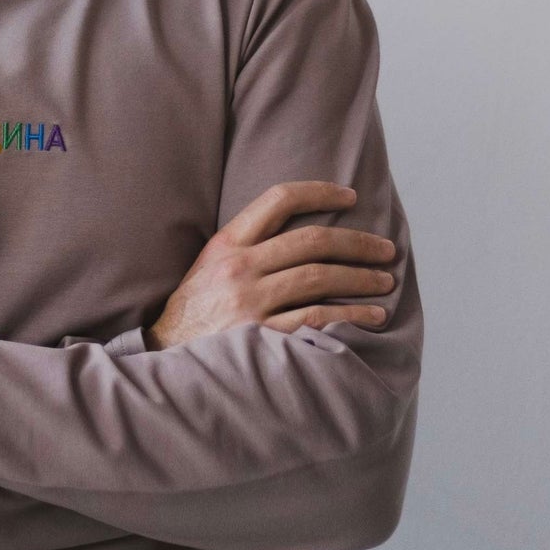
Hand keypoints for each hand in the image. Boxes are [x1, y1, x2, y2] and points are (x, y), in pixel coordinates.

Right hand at [148, 181, 396, 349]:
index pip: (278, 200)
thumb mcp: (208, 268)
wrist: (163, 358)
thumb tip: (304, 237)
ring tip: (385, 282)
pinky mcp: (260, 335)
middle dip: (358, 243)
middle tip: (386, 251)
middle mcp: (239, 268)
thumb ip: (246, 248)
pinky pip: (316, 318)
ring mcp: (249, 302)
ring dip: (361, 279)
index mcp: (226, 244)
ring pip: (320, 278)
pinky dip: (351, 315)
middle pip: (312, 241)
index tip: (351, 197)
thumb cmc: (193, 314)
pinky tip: (371, 316)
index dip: (320, 192)